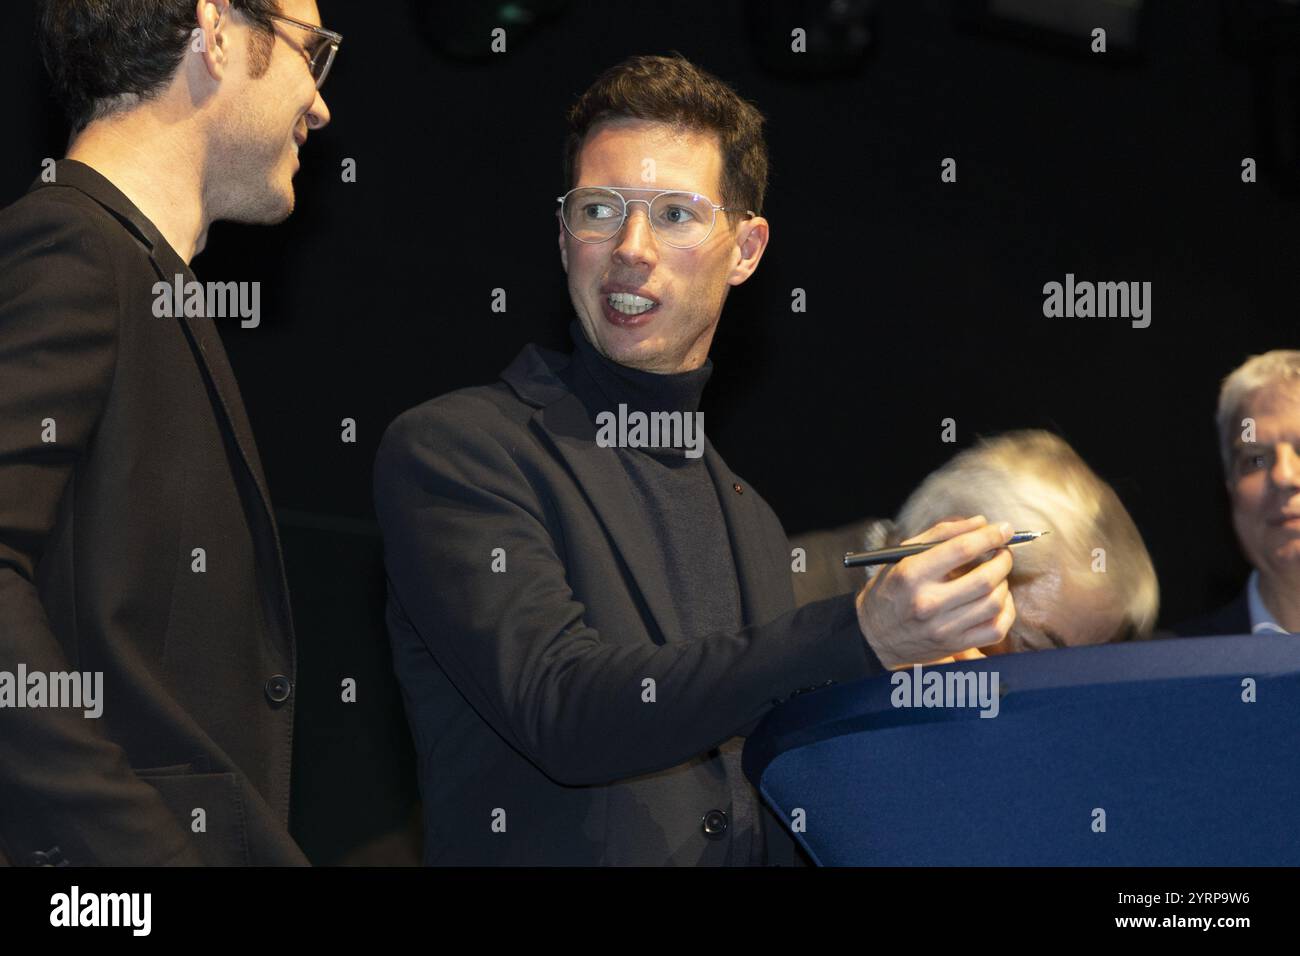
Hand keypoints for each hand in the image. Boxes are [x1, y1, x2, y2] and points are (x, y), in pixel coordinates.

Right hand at [854, 516, 1015, 669]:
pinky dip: (1006, 610)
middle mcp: (927, 603)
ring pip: (994, 602)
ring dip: (1004, 583)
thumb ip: (940, 534)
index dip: (989, 536)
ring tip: (997, 575)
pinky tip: (998, 599)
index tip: (1004, 530)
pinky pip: (996, 628)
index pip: (962, 549)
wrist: (874, 636)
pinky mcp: (954, 645)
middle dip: (1003, 560)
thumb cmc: (891, 589)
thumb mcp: (903, 555)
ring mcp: (942, 628)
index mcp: (911, 574)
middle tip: (1003, 552)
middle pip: (984, 578)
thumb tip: (981, 523)